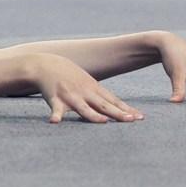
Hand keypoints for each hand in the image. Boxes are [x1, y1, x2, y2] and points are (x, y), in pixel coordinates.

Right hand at [30, 53, 144, 124]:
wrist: (45, 64)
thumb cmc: (69, 75)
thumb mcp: (87, 82)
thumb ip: (101, 96)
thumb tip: (121, 108)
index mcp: (93, 88)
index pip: (113, 101)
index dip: (126, 109)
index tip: (140, 118)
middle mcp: (84, 92)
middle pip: (103, 105)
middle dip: (117, 113)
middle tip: (131, 121)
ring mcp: (70, 96)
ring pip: (83, 108)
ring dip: (93, 115)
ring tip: (103, 121)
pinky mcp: (55, 99)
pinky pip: (56, 109)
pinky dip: (56, 116)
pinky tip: (55, 122)